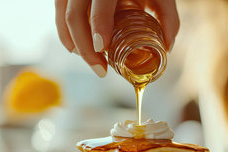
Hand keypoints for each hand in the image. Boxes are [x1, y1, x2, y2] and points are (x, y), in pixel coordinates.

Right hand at [55, 0, 179, 77]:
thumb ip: (168, 17)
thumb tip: (167, 47)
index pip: (100, 2)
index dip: (98, 25)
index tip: (103, 48)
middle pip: (75, 15)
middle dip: (85, 48)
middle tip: (100, 70)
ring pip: (63, 17)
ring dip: (75, 44)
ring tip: (93, 63)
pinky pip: (59, 14)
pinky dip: (66, 35)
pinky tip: (76, 49)